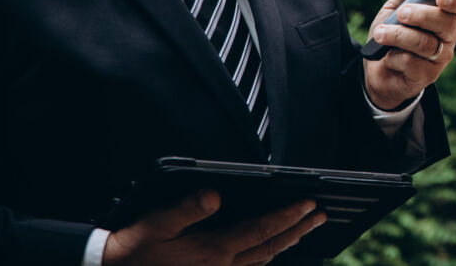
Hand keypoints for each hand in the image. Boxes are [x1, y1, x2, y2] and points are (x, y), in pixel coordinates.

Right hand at [102, 190, 323, 265]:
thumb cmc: (135, 249)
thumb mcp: (157, 224)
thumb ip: (187, 208)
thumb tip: (214, 195)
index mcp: (214, 250)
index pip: (262, 230)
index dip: (289, 216)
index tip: (310, 204)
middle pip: (271, 247)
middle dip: (298, 230)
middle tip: (321, 217)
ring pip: (263, 260)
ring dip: (286, 244)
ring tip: (303, 231)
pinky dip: (265, 258)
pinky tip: (268, 251)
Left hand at [364, 0, 455, 109]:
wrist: (377, 71)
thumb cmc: (391, 35)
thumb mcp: (396, 8)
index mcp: (446, 17)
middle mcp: (448, 38)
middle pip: (447, 24)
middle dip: (422, 15)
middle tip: (402, 12)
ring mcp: (440, 59)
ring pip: (426, 44)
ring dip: (399, 36)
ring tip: (381, 33)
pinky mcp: (426, 76)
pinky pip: (412, 63)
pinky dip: (394, 56)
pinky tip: (387, 56)